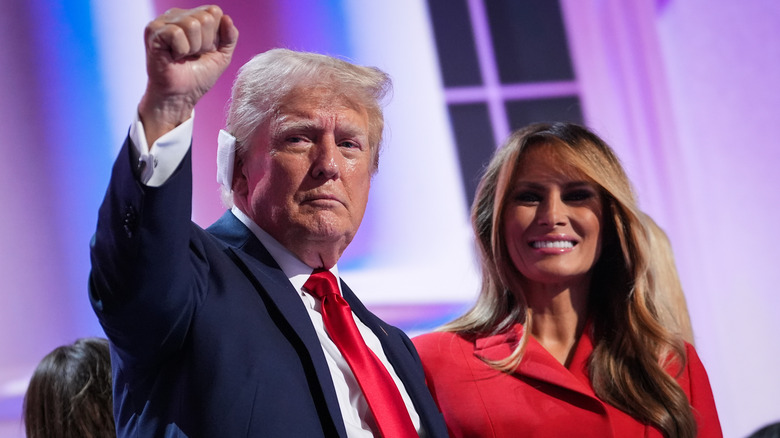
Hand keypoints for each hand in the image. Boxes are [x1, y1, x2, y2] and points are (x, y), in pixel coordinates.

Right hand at [138, 5, 238, 145]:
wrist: (181, 96)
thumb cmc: (198, 76)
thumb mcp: (222, 56)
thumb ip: (230, 36)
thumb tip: (227, 18)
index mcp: (192, 16)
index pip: (214, 11)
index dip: (215, 35)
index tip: (205, 50)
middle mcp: (176, 15)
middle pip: (205, 17)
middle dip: (205, 43)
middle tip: (193, 55)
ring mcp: (163, 22)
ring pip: (192, 24)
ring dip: (193, 48)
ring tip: (184, 57)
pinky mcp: (153, 31)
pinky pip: (177, 33)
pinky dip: (181, 50)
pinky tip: (174, 57)